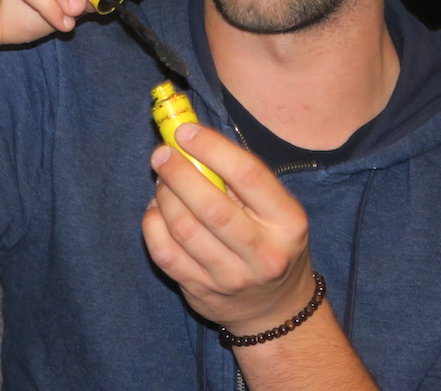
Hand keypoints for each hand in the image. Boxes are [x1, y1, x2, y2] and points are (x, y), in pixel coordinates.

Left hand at [141, 122, 314, 335]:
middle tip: (161, 154)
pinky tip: (156, 211)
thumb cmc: (270, 240)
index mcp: (288, 222)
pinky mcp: (201, 292)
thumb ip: (239, 177)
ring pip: (183, 228)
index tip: (184, 131)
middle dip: (178, 172)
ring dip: (163, 196)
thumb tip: (188, 137)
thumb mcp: (275, 209)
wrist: (276, 308)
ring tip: (161, 181)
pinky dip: (152, 223)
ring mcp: (231, 278)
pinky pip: (163, 252)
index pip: (247, 175)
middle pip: (210, 206)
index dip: (210, 148)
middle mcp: (264, 253)